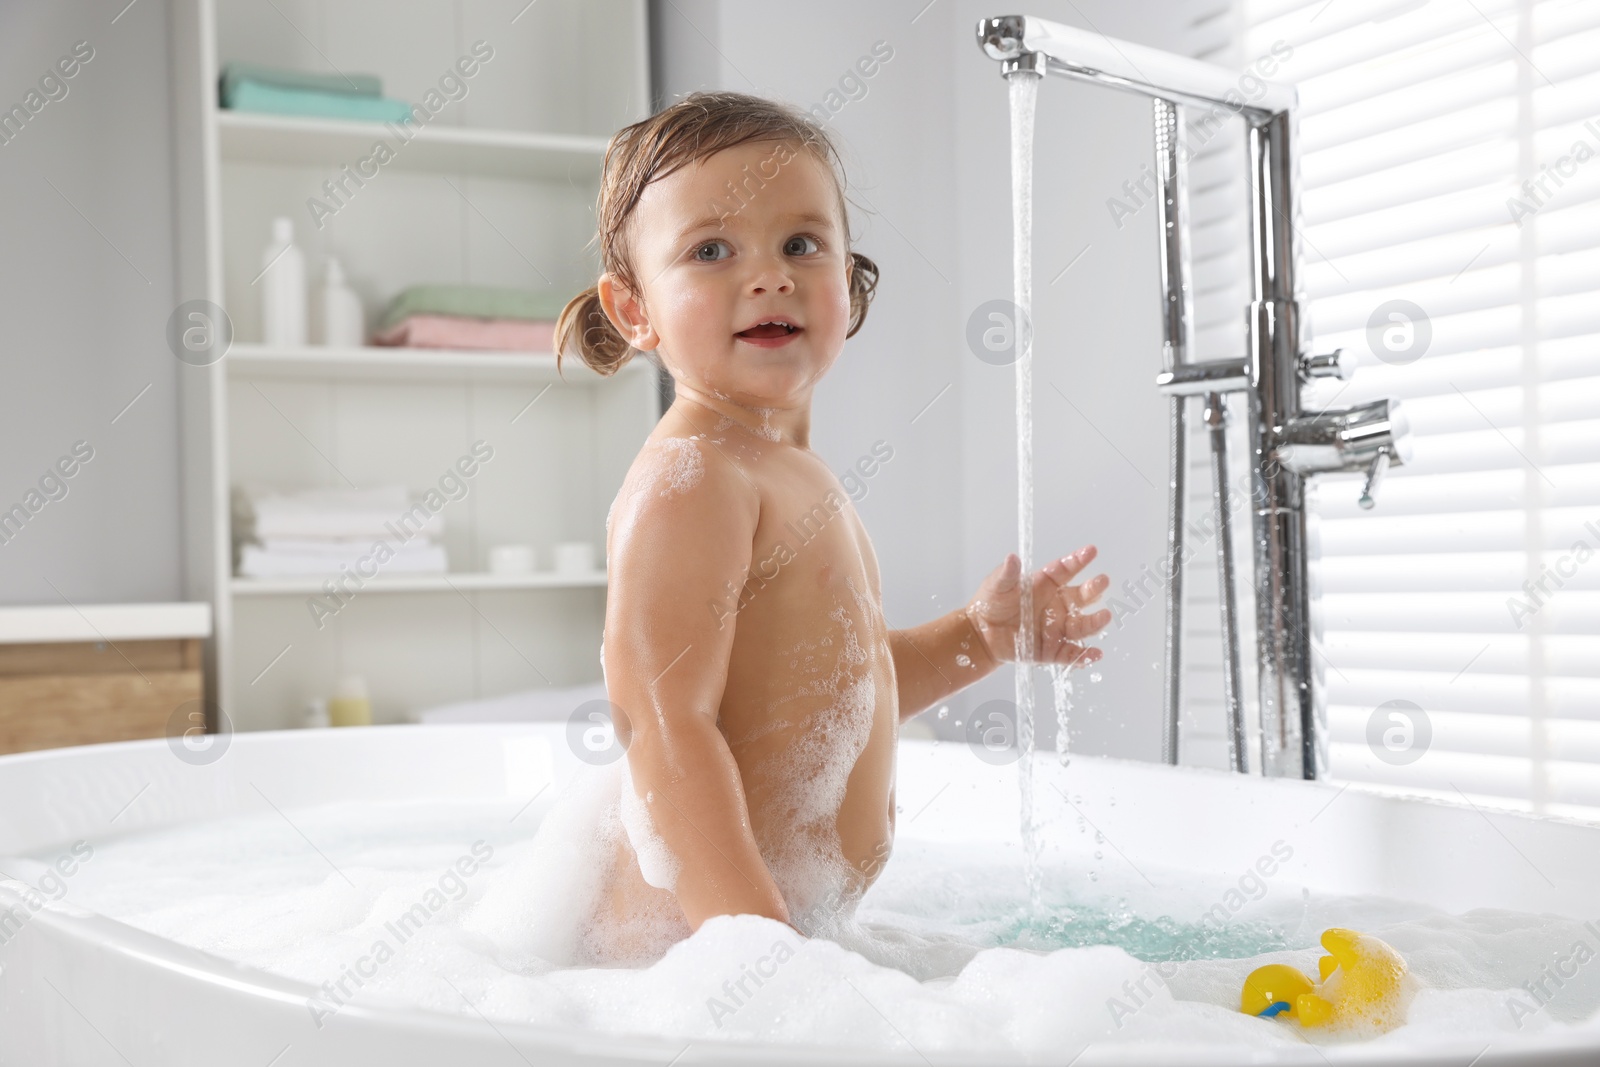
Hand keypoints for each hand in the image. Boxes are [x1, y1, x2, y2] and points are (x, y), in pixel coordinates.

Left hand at [963, 545, 1110, 667]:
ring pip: (1081, 626)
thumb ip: (1007, 574)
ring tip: (1105, 616)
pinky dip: (1084, 656)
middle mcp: (1057, 606)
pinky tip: (1095, 654)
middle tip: (1102, 581)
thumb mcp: (998, 585)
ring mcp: (1057, 629)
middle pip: (1081, 597)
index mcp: (1046, 585)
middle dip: (1093, 589)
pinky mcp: (1052, 651)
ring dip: (1095, 622)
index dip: (1079, 560)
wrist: (981, 634)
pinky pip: (1071, 654)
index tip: (1091, 551)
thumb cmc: (991, 603)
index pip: (1066, 570)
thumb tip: (1012, 558)